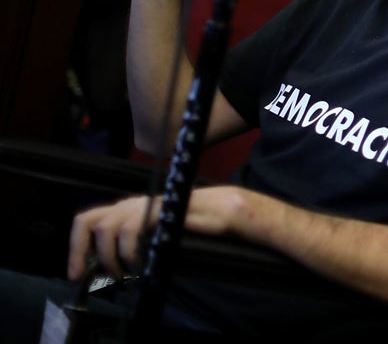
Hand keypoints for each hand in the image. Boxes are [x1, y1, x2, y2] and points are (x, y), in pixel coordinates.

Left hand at [67, 186, 254, 280]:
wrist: (220, 211)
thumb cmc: (191, 225)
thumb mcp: (152, 237)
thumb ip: (131, 244)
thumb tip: (107, 267)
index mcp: (127, 209)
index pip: (88, 220)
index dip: (76, 246)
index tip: (77, 272)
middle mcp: (130, 203)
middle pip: (88, 220)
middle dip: (81, 251)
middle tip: (87, 275)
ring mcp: (143, 204)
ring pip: (107, 228)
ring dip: (110, 257)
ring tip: (123, 274)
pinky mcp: (157, 209)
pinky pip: (130, 230)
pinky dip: (128, 252)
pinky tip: (138, 265)